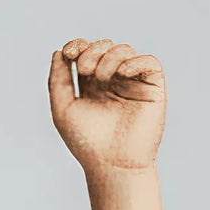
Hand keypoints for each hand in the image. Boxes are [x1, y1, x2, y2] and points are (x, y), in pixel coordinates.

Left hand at [48, 39, 165, 174]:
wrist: (112, 164)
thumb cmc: (87, 143)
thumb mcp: (63, 109)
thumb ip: (57, 80)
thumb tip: (58, 51)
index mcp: (92, 85)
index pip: (86, 52)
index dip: (78, 45)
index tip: (69, 52)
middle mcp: (113, 81)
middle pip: (104, 47)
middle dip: (92, 51)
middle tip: (86, 69)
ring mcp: (133, 83)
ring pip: (125, 50)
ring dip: (110, 58)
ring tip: (103, 79)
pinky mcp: (152, 88)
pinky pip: (149, 61)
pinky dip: (135, 61)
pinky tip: (122, 73)